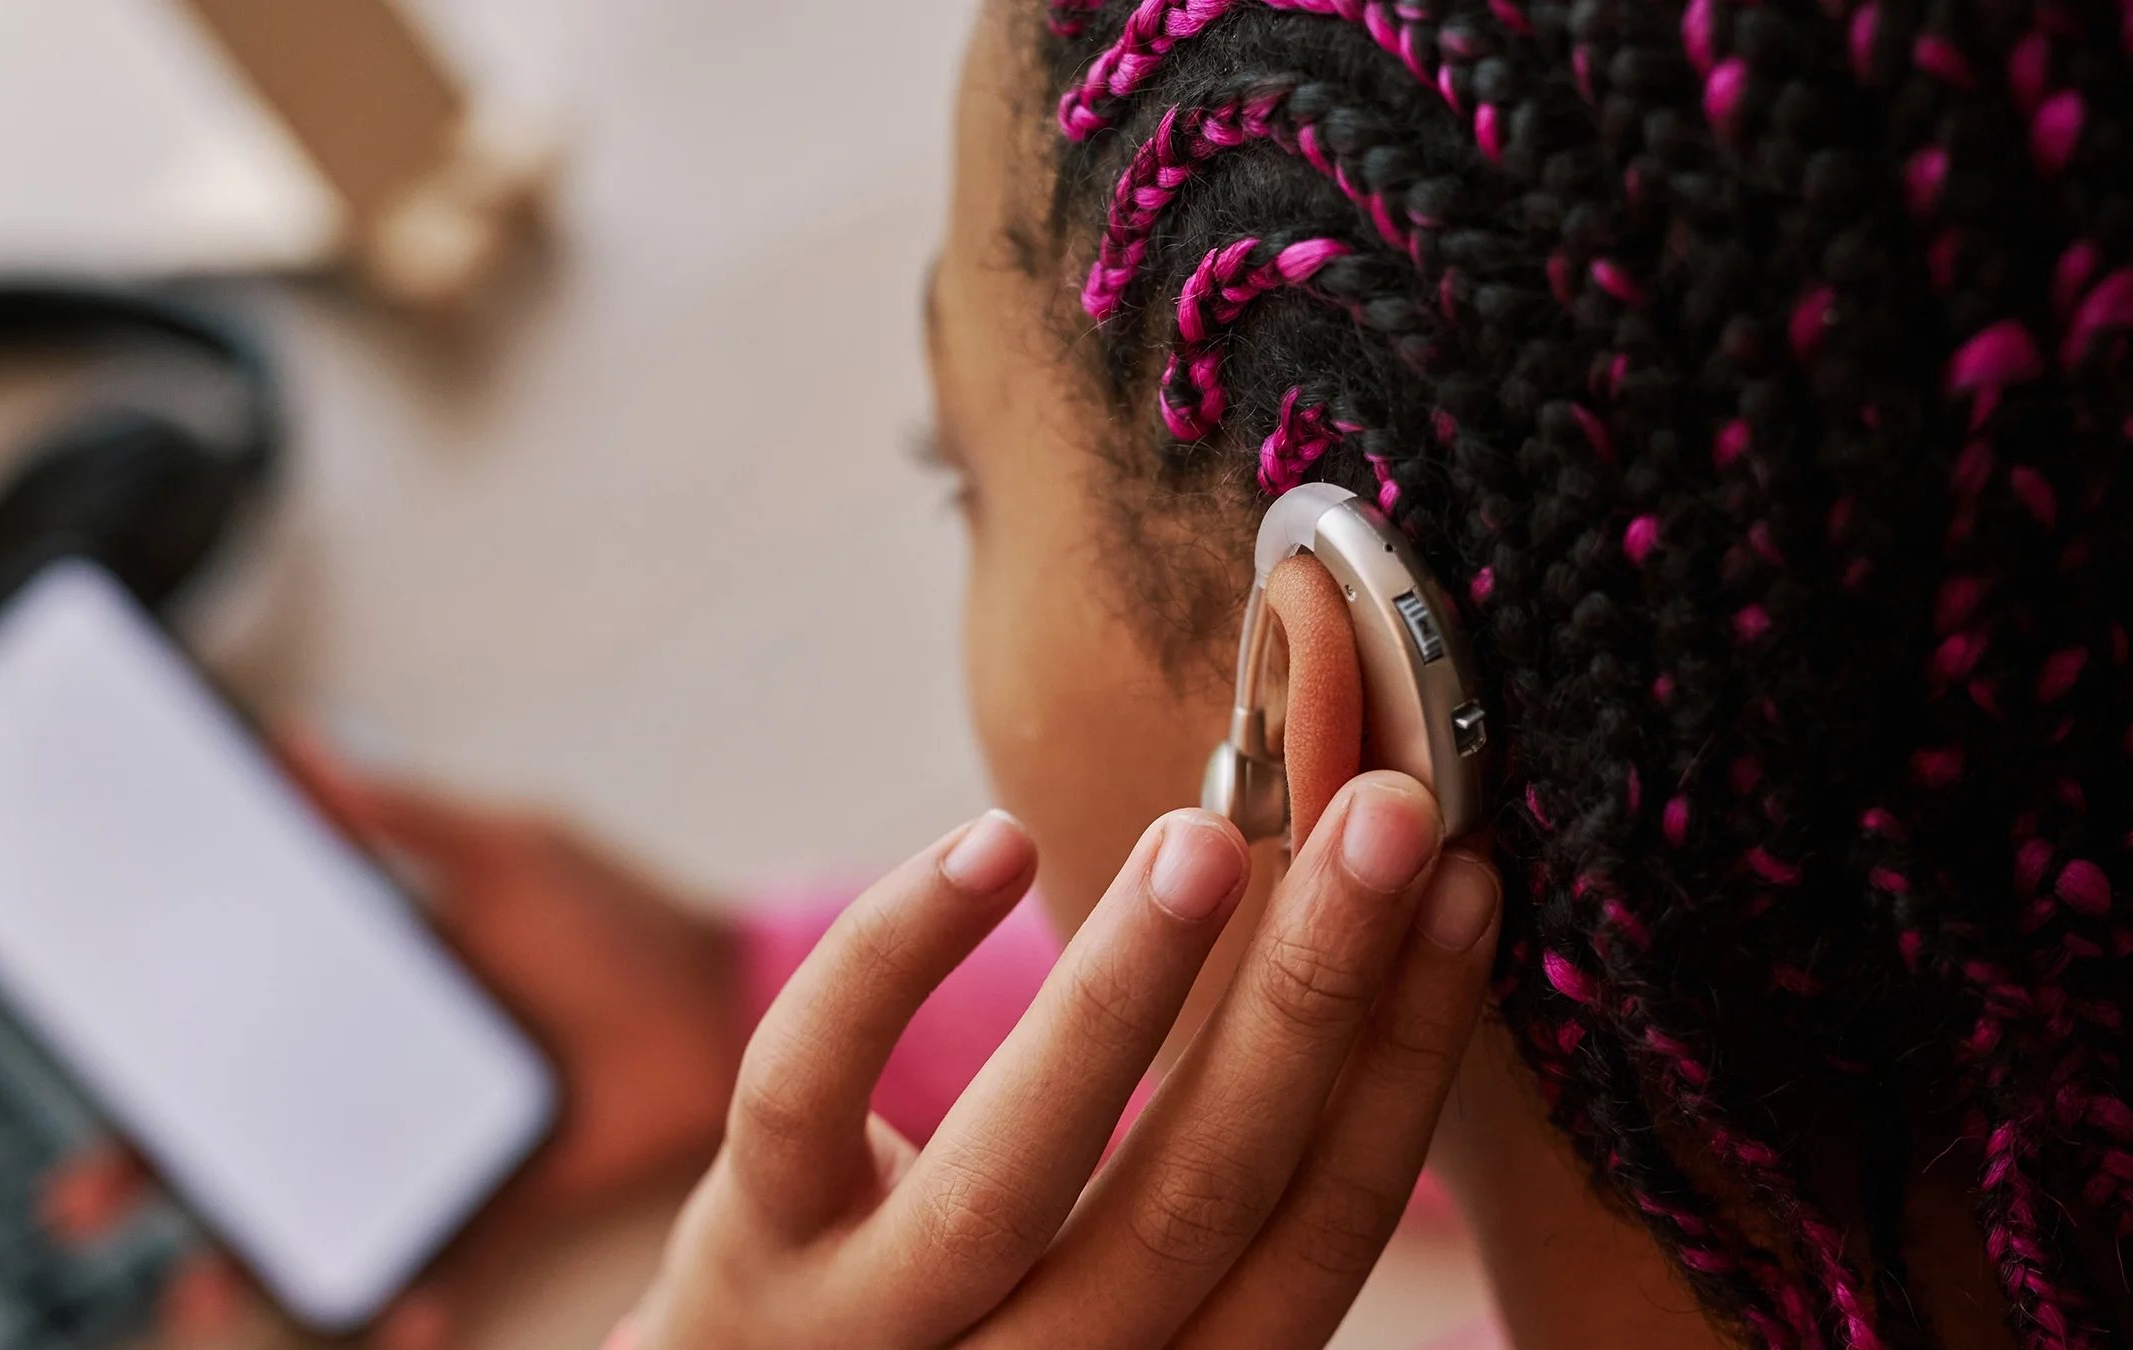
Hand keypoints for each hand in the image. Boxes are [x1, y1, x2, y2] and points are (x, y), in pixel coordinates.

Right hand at [41, 729, 743, 1348]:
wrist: (725, 999)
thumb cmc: (612, 914)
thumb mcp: (502, 851)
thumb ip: (401, 813)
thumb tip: (295, 740)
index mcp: (363, 987)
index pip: (226, 1019)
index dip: (150, 1049)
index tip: (81, 1065)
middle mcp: (377, 1072)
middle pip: (238, 1131)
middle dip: (152, 1170)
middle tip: (82, 1200)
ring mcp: (430, 1143)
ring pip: (313, 1213)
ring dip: (248, 1263)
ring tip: (200, 1293)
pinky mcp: (497, 1199)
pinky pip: (439, 1260)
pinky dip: (413, 1298)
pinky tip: (406, 1314)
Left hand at [625, 772, 1499, 1348]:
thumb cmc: (969, 1321)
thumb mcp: (1102, 1298)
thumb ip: (1203, 1189)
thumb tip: (1344, 948)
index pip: (1318, 1237)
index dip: (1406, 1063)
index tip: (1469, 894)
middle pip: (1197, 1201)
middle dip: (1307, 998)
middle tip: (1385, 818)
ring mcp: (873, 1329)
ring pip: (1014, 1168)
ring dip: (1128, 987)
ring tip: (1206, 835)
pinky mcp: (746, 1246)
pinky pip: (805, 1089)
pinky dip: (893, 956)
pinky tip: (993, 847)